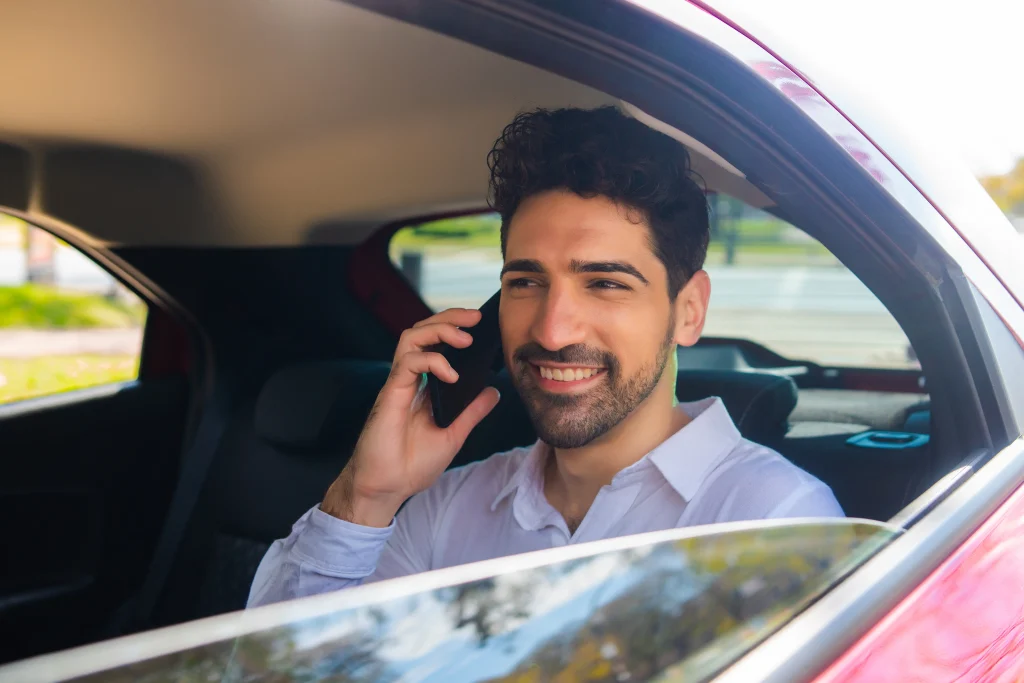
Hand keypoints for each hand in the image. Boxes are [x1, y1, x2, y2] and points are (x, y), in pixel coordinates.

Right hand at [322, 308, 499, 526]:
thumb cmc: (411, 466)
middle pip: (422, 331)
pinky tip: (451, 374)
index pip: (435, 344)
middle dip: (449, 318)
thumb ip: (472, 412)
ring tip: (464, 338)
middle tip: (476, 316)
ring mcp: (398, 384)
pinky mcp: (390, 393)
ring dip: (439, 330)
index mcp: (422, 386)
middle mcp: (409, 380)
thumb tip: (494, 391)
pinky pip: (408, 362)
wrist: (386, 488)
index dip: (454, 327)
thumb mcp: (454, 436)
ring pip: (412, 337)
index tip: (479, 324)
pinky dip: (432, 361)